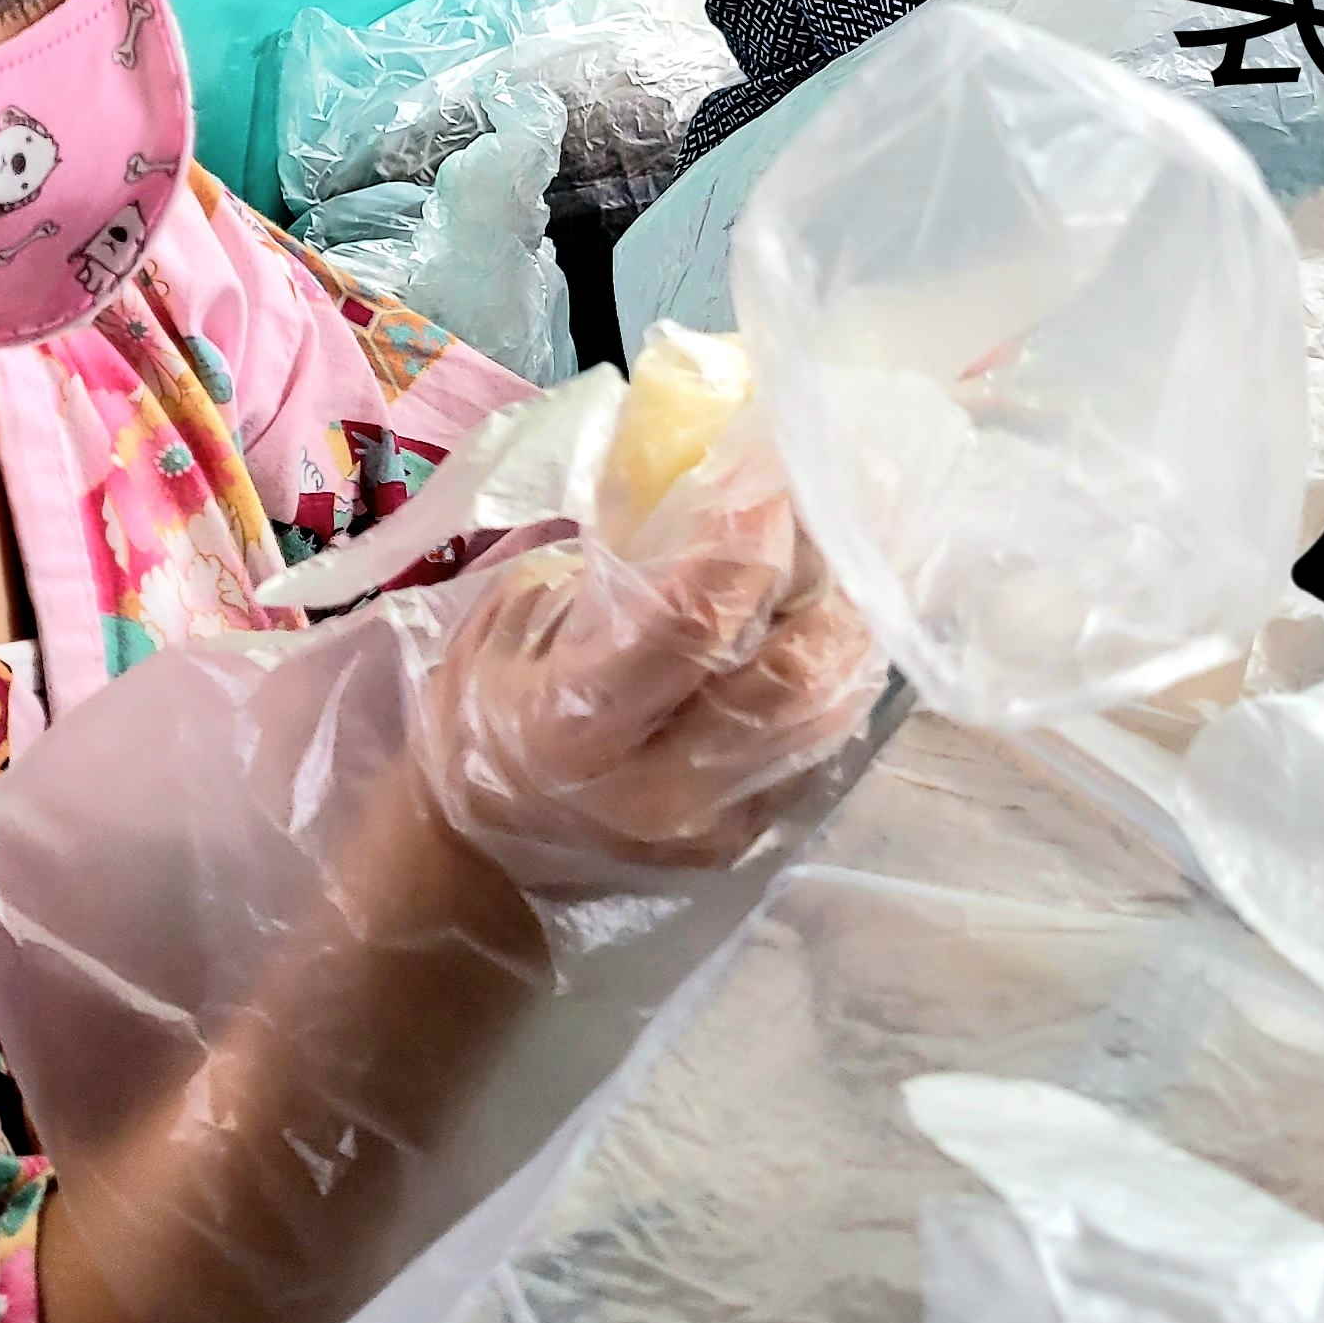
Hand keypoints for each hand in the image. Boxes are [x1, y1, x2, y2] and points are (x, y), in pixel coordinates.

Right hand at [416, 448, 883, 880]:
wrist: (477, 851)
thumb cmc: (480, 715)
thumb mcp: (509, 622)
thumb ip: (604, 565)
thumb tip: (701, 482)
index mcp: (578, 723)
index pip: (697, 621)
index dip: (751, 536)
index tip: (771, 471)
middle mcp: (658, 788)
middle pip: (794, 675)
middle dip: (826, 580)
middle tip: (823, 513)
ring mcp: (712, 824)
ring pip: (827, 714)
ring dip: (847, 626)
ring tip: (838, 561)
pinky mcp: (745, 841)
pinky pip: (818, 746)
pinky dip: (831, 678)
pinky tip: (822, 627)